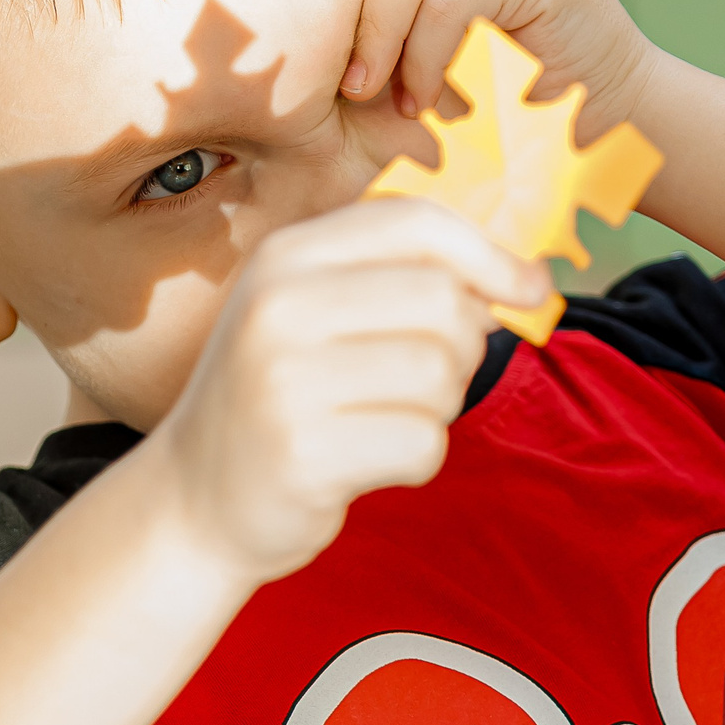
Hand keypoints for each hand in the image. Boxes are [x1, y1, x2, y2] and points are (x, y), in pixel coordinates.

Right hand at [149, 196, 548, 583]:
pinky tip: (367, 461)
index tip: (528, 289)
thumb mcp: (318, 311)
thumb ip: (408, 277)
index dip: (490, 253)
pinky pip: (423, 445)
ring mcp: (284, 382)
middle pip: (444, 303)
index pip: (416, 223)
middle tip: (420, 380)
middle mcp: (277, 307)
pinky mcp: (304, 456)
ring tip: (379, 420)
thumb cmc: (282, 397)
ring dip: (436, 408)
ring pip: (441, 377)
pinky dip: (416, 459)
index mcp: (284, 256)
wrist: (195, 501)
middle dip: (461, 347)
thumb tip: (529, 280)